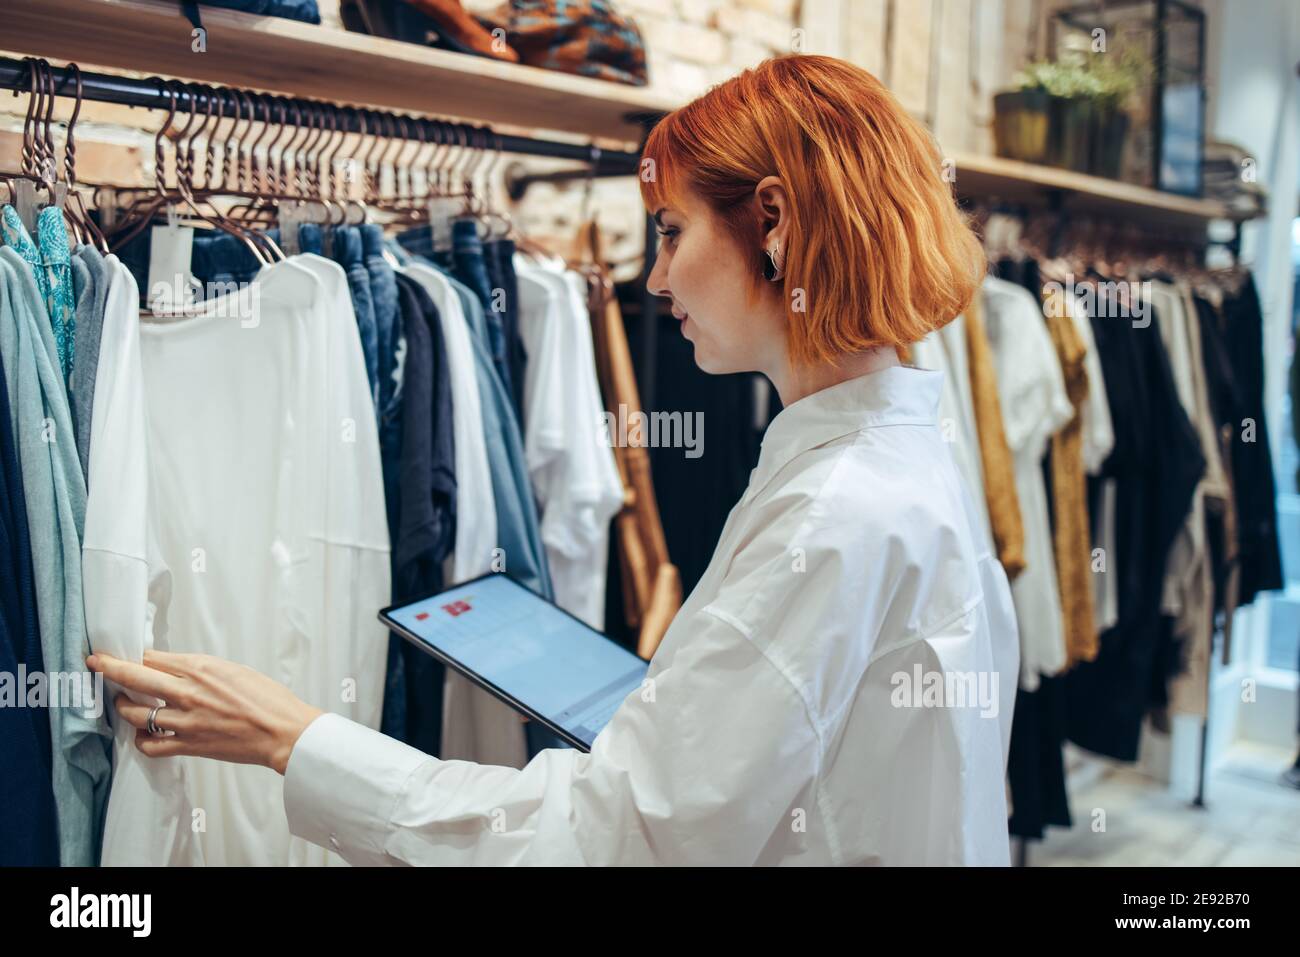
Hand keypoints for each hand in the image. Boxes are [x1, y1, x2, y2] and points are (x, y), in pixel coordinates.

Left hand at [86, 650, 324, 774]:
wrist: (283, 731)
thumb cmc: (268, 699)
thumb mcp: (235, 670)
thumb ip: (202, 670)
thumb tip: (177, 671)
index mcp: (202, 668)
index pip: (153, 657)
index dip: (132, 654)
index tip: (120, 653)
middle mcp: (188, 691)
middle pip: (135, 676)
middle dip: (109, 667)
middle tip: (95, 663)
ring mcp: (185, 720)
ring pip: (135, 712)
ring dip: (123, 707)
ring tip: (122, 704)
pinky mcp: (189, 745)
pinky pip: (150, 744)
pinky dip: (141, 739)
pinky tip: (143, 734)